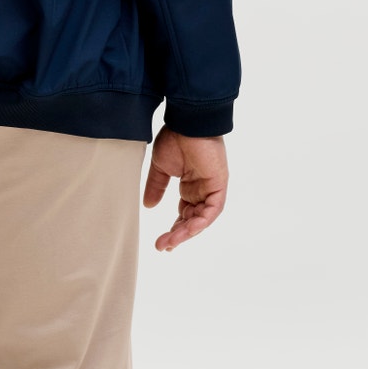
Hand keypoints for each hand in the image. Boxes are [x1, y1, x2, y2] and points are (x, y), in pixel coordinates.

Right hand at [143, 127, 228, 251]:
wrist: (187, 121)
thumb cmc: (176, 137)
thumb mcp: (161, 167)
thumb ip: (156, 186)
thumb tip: (149, 206)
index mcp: (191, 185)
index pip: (184, 213)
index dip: (174, 228)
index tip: (161, 241)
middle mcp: (202, 189)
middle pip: (193, 220)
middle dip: (178, 235)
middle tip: (163, 246)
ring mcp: (212, 187)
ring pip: (202, 219)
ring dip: (186, 233)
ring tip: (169, 243)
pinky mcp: (219, 184)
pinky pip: (212, 210)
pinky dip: (200, 222)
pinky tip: (186, 231)